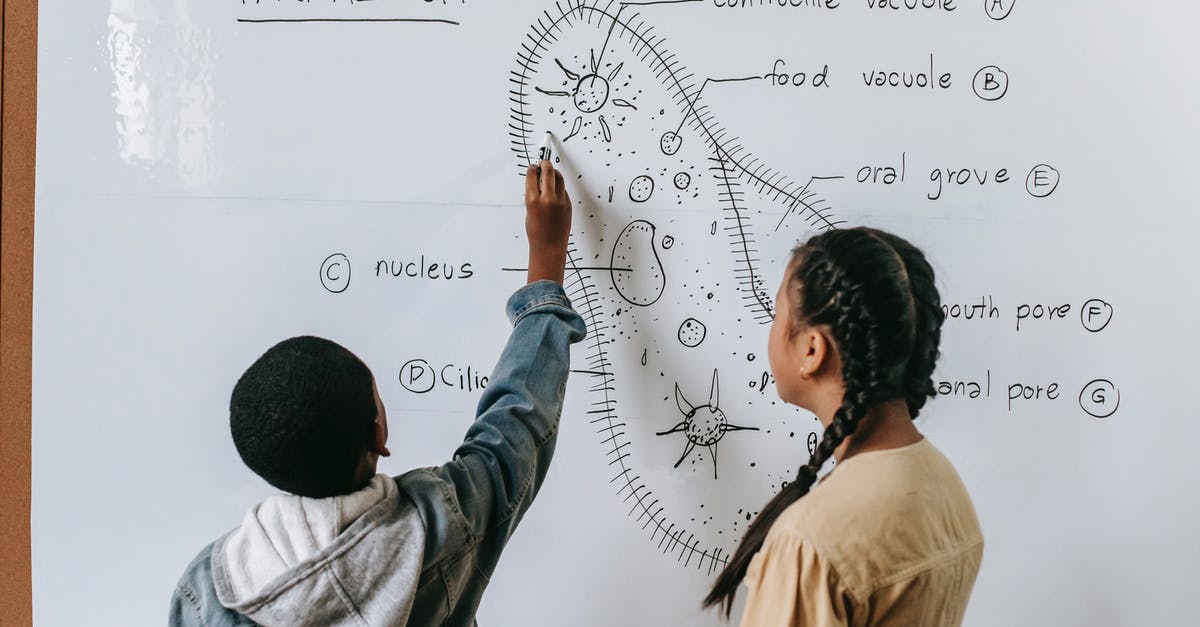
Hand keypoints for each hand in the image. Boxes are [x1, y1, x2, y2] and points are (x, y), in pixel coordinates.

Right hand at [524, 160, 570, 284]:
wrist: (549, 247)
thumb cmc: (536, 233)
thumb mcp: (529, 212)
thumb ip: (533, 196)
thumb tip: (536, 183)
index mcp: (533, 201)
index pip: (532, 176)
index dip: (532, 169)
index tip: (532, 167)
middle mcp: (548, 199)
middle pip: (548, 172)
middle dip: (545, 164)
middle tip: (543, 162)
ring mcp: (560, 201)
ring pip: (559, 178)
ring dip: (554, 172)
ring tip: (550, 172)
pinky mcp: (568, 205)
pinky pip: (563, 190)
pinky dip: (558, 186)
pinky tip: (554, 188)